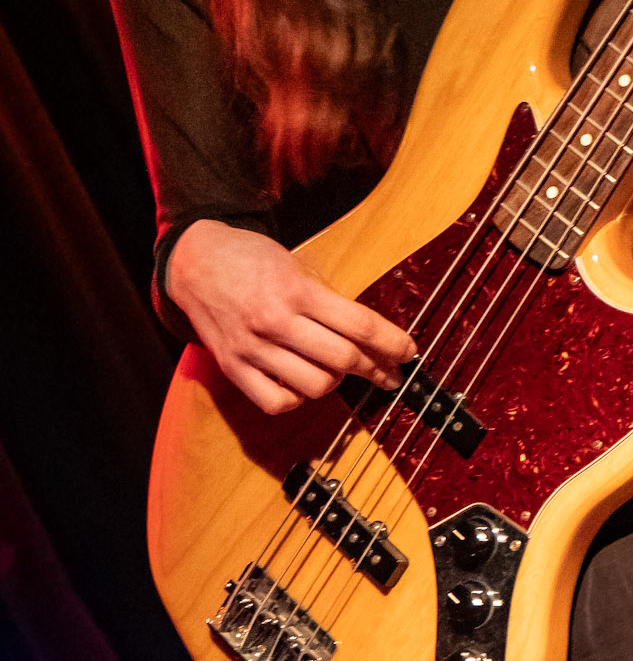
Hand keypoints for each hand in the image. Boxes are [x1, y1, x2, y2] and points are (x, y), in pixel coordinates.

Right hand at [167, 218, 416, 414]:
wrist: (195, 261)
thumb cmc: (252, 258)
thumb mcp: (296, 264)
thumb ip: (327, 298)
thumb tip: (369, 332)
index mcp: (296, 290)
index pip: (359, 324)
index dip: (392, 342)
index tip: (408, 351)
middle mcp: (274, 321)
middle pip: (343, 359)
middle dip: (377, 368)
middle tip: (390, 371)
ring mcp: (252, 348)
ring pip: (315, 385)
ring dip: (336, 381)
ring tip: (339, 370)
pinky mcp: (232, 367)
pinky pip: (277, 401)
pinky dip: (297, 398)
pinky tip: (302, 383)